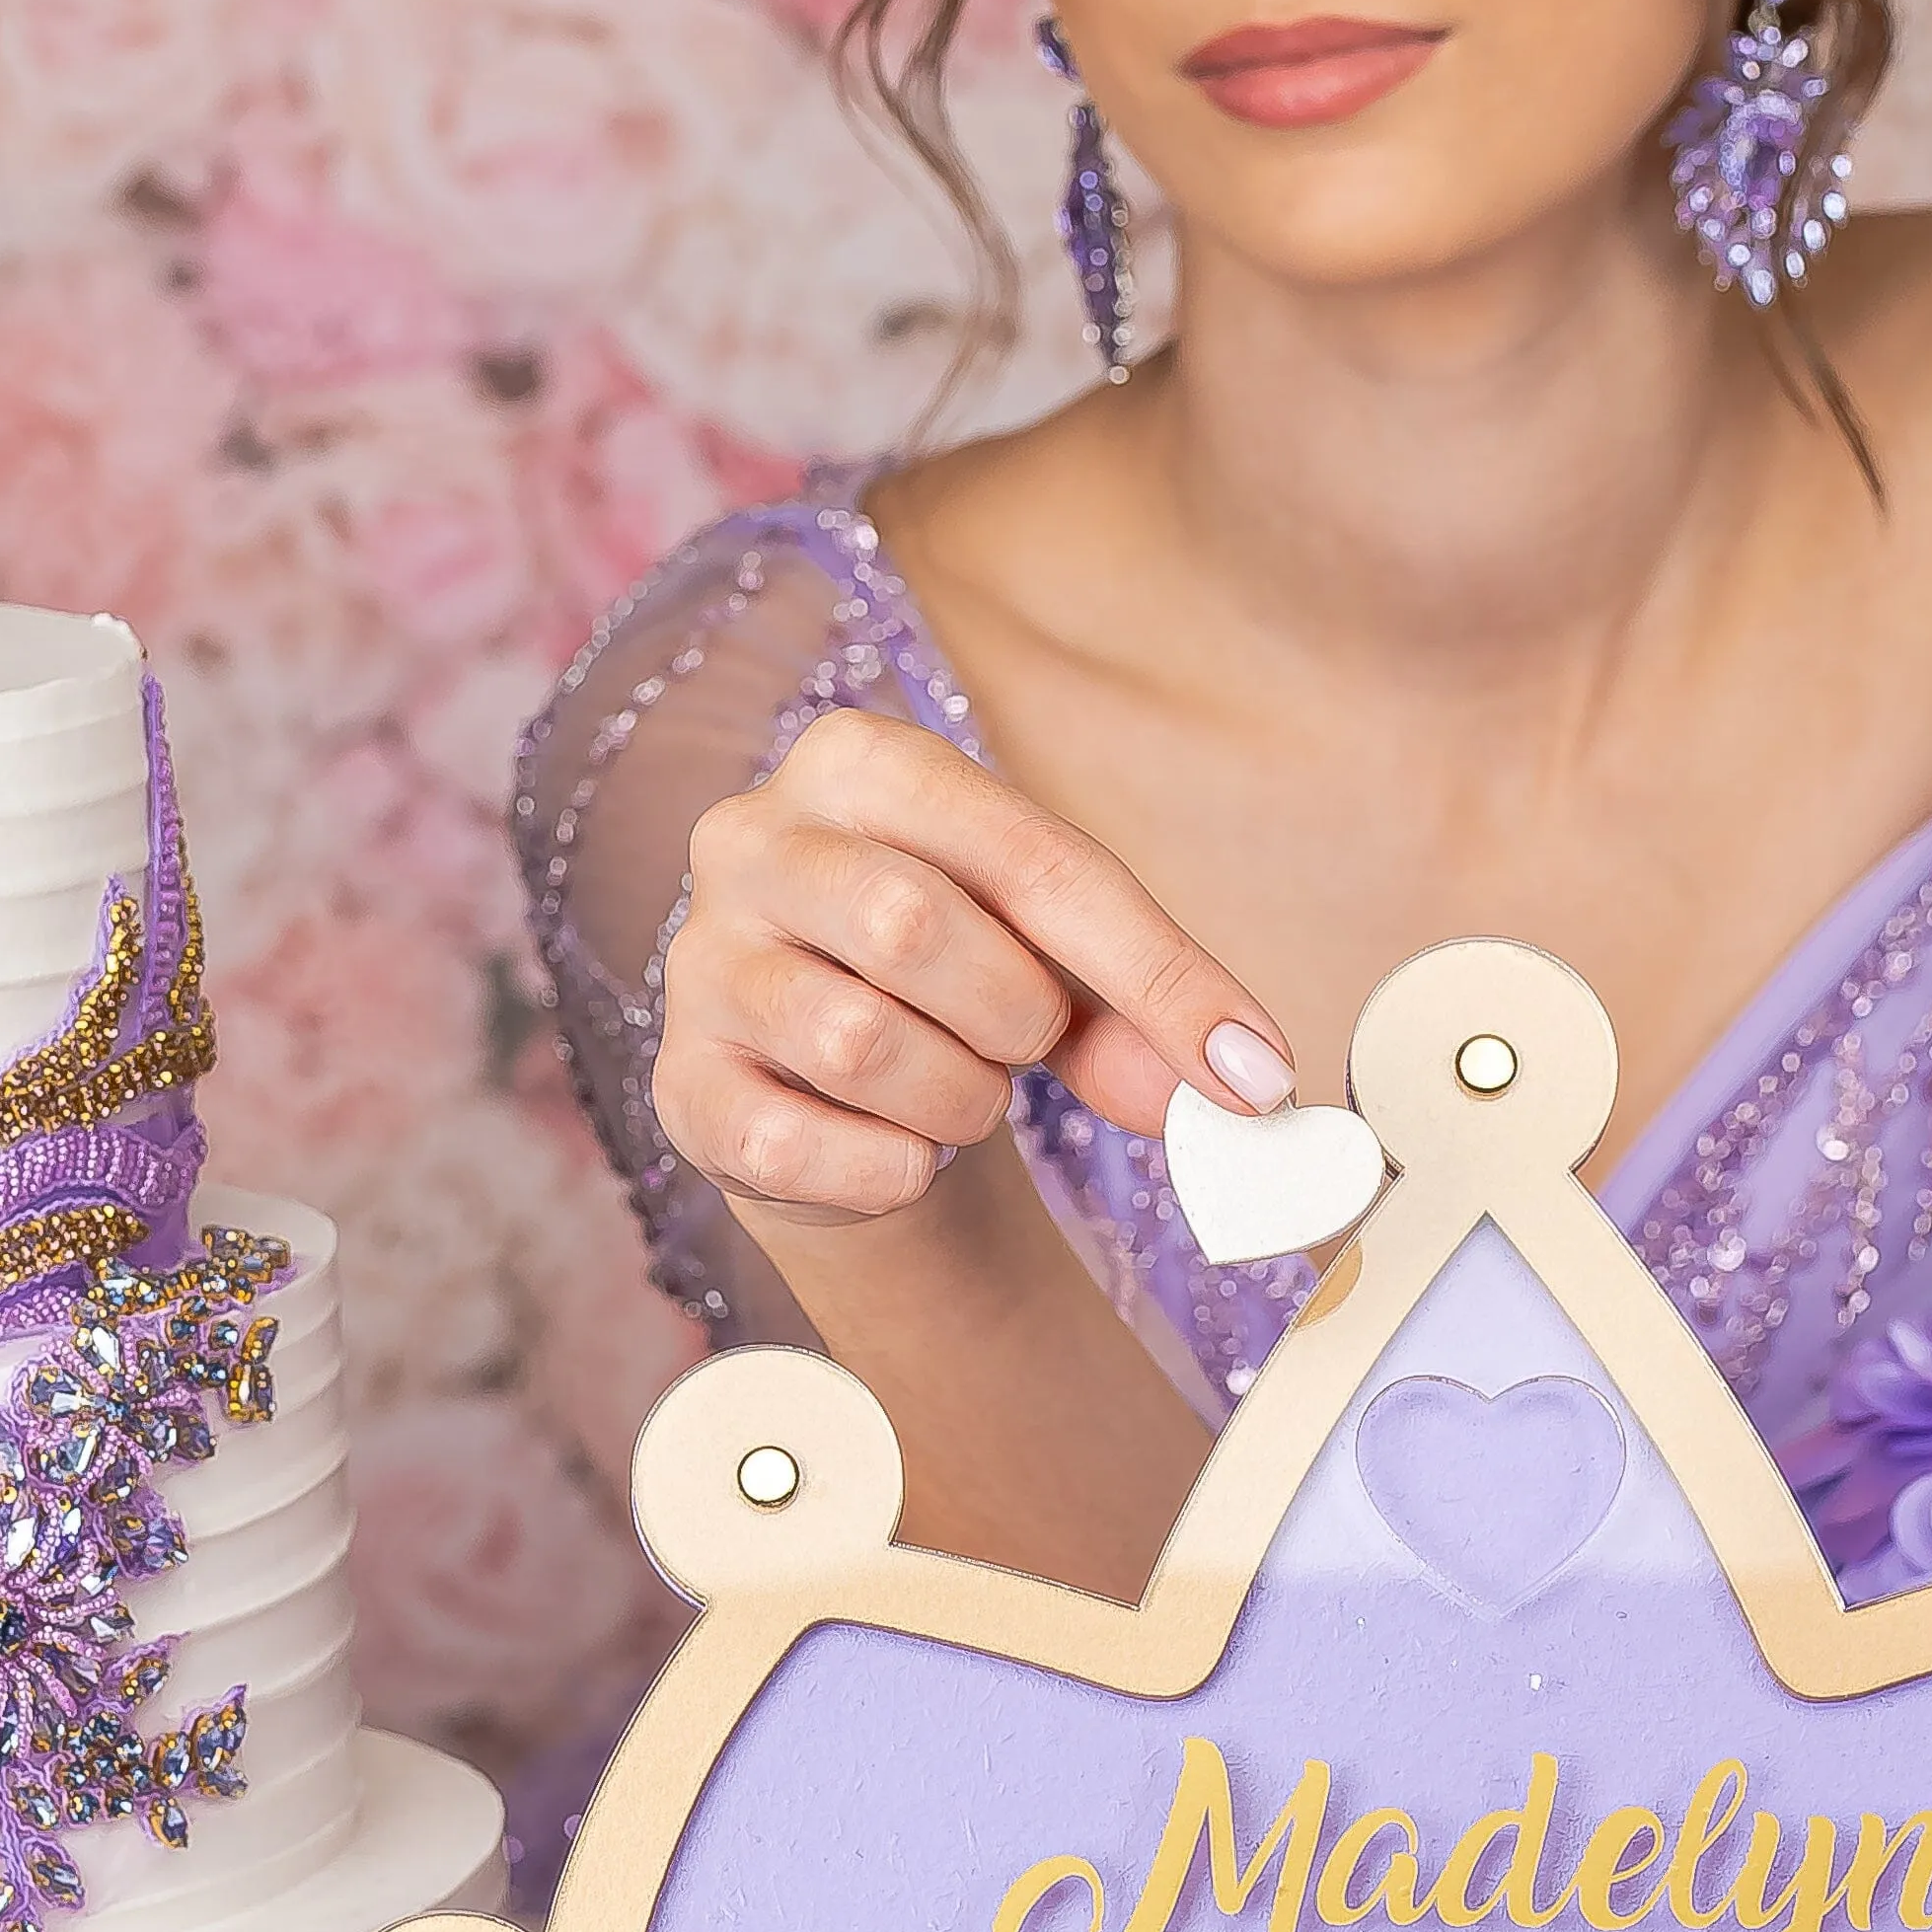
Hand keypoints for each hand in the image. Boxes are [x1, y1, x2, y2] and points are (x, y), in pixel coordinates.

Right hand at [654, 707, 1292, 1233]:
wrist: (823, 1073)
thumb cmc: (952, 977)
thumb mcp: (1059, 957)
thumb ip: (1145, 1006)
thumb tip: (1240, 1083)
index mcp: (860, 761)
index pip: (1031, 858)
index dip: (1158, 973)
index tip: (1251, 1070)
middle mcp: (753, 837)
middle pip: (915, 926)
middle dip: (1014, 1017)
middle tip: (1023, 1044)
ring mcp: (701, 961)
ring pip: (856, 1040)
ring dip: (954, 1097)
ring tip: (954, 1086)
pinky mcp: (680, 1083)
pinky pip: (797, 1145)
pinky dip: (886, 1169)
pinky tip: (897, 1148)